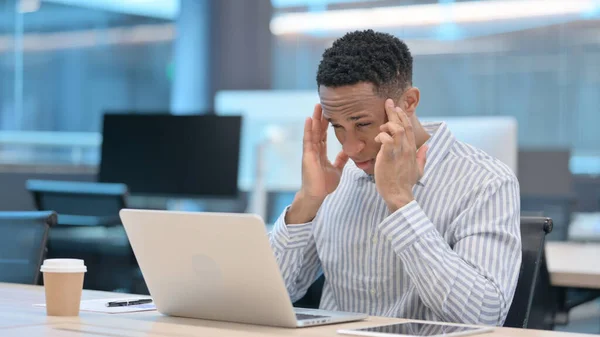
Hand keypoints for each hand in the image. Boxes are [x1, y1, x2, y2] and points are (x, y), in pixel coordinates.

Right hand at [286, 104, 348, 223]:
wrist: (317, 195)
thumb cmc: (324, 184)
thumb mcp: (337, 169)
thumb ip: (341, 159)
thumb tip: (348, 151)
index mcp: (320, 153)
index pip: (323, 135)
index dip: (326, 124)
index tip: (330, 113)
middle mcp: (314, 150)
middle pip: (318, 130)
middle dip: (321, 117)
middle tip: (323, 103)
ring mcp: (310, 152)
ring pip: (313, 132)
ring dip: (315, 118)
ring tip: (317, 106)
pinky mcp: (307, 155)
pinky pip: (308, 140)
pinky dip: (308, 129)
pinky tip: (309, 119)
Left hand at [374, 99, 427, 212]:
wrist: (399, 194)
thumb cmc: (406, 183)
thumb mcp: (418, 170)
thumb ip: (422, 157)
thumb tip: (427, 147)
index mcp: (412, 149)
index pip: (408, 128)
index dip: (403, 116)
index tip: (397, 108)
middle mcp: (407, 148)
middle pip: (402, 124)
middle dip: (395, 112)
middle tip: (388, 103)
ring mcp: (398, 151)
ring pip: (395, 129)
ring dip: (387, 124)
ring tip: (381, 128)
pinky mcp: (388, 156)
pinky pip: (386, 139)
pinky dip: (381, 135)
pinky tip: (378, 139)